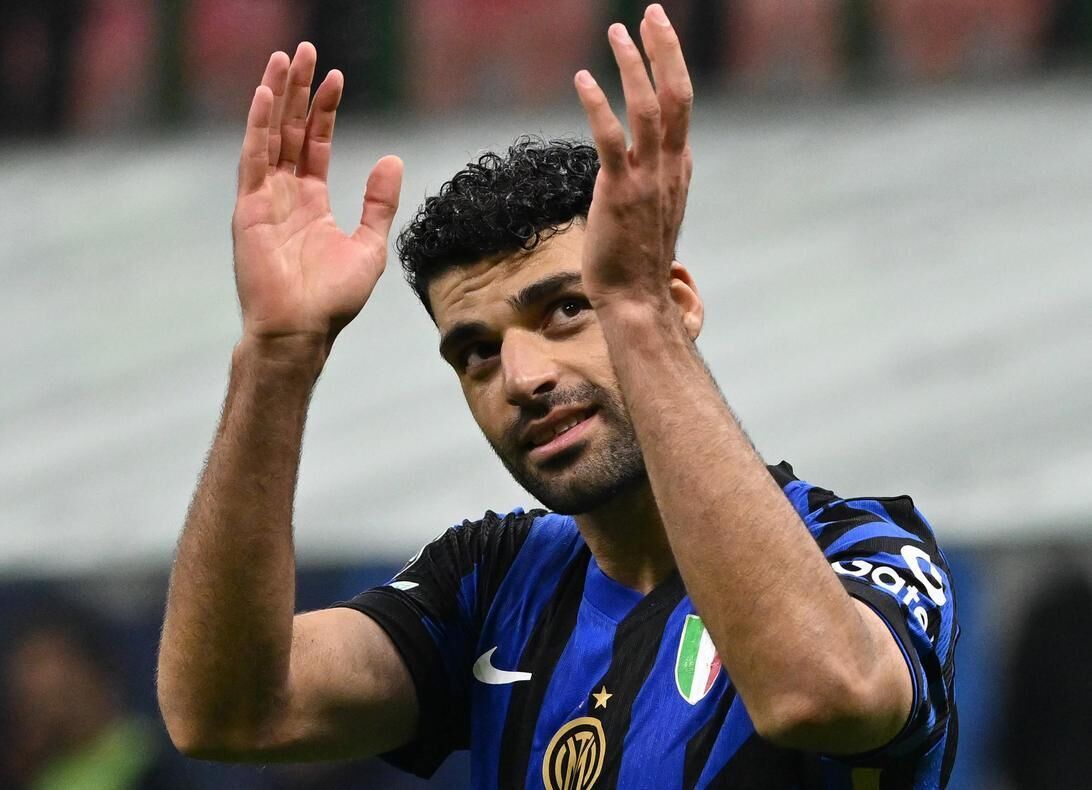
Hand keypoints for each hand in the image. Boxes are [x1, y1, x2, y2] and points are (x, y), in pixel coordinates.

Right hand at [231, 43, 402, 358]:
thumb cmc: (333, 299)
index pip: (316, 144)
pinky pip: (253, 159)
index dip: (324, 111)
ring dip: (275, 96)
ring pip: (270, 135)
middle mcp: (285, 194)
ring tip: (284, 58)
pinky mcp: (248, 208)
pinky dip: (256, 126)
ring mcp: (264, 199)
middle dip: (298, 90)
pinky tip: (262, 94)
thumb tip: (393, 159)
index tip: (336, 78)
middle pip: (290, 129)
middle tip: (305, 51)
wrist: (302, 329)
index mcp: (312, 202)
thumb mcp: (370, 245)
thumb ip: (379, 203)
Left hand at [574, 4, 692, 311]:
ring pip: (649, 108)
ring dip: (633, 65)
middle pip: (677, 95)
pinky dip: (599, 105)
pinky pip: (611, 139)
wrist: (636, 300)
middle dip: (666, 50)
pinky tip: (584, 78)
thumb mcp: (653, 214)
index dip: (671, 66)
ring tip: (616, 32)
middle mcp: (670, 168)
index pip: (681, 107)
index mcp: (679, 169)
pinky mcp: (619, 194)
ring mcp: (647, 180)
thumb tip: (636, 171)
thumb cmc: (636, 262)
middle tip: (651, 13)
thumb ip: (652, 184)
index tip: (657, 36)